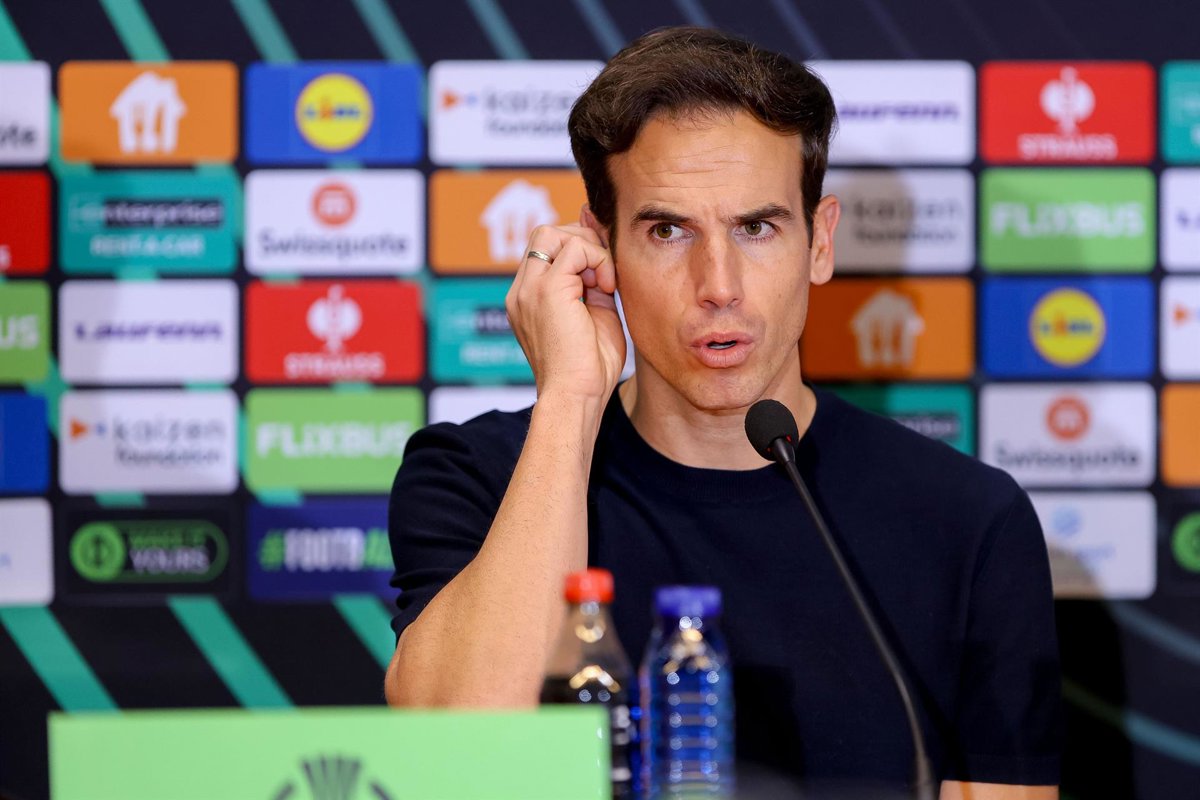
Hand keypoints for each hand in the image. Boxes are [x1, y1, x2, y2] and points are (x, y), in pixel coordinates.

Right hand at [505, 222, 625, 402]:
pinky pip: (575, 248)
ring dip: (589, 249)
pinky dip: (599, 260)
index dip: (580, 250)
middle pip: (545, 234)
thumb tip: (601, 245)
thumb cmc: (589, 370)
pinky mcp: (547, 290)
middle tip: (604, 276)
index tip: (603, 277)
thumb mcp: (595, 314)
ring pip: (553, 233)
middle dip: (582, 242)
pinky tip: (607, 289)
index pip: (546, 249)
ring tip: (604, 284)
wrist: (576, 398)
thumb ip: (594, 280)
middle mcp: (521, 291)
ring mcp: (529, 289)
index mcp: (528, 299)